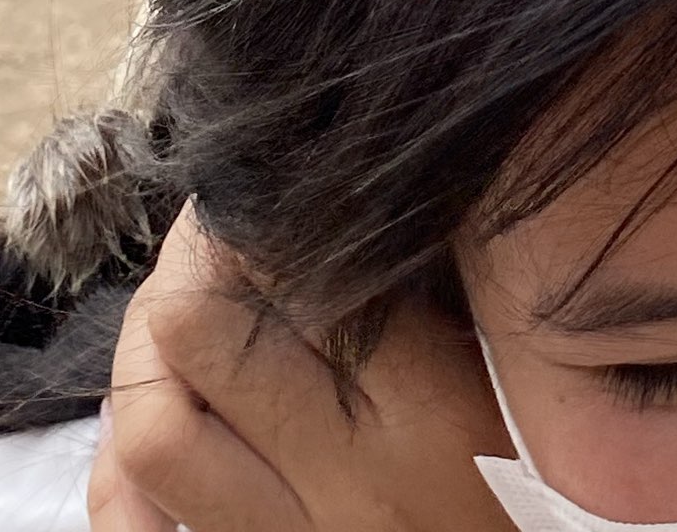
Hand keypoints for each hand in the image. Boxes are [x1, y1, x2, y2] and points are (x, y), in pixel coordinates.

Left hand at [89, 204, 512, 531]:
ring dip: (149, 349)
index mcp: (433, 408)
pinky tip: (157, 411)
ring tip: (186, 308)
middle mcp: (349, 481)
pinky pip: (142, 520)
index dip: (263, 208)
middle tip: (222, 230)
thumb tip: (346, 195)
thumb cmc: (555, 472)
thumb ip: (444, 287)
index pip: (301, 270)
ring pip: (152, 428)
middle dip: (195, 256)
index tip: (269, 179)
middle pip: (199, 331)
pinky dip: (121, 466)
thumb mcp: (521, 367)